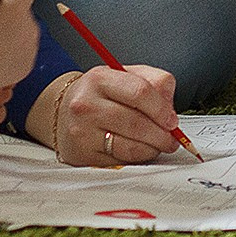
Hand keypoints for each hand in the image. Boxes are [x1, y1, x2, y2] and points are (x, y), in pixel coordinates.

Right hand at [51, 63, 182, 165]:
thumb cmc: (100, 94)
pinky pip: (120, 161)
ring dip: (152, 149)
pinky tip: (140, 150)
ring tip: (158, 145)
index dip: (162, 109)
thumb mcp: (126, 75)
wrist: (64, 112)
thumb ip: (155, 81)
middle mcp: (86, 105)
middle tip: (172, 138)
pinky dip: (137, 158)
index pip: (140, 92)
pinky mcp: (82, 155)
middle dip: (162, 135)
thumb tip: (170, 106)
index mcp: (99, 79)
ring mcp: (82, 132)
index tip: (172, 120)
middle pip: (137, 124)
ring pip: (131, 147)